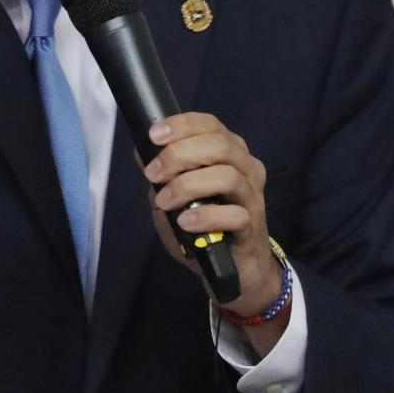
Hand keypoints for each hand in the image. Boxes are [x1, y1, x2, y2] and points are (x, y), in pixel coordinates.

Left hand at [142, 113, 285, 337]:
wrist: (234, 267)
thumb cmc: (205, 226)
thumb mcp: (176, 197)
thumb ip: (162, 176)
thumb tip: (140, 153)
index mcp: (229, 153)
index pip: (210, 124)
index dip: (182, 125)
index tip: (153, 135)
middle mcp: (246, 168)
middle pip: (219, 145)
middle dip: (179, 155)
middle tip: (153, 174)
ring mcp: (252, 196)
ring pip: (227, 176)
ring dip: (187, 186)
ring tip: (164, 202)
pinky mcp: (252, 225)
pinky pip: (234, 215)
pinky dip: (205, 216)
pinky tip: (185, 222)